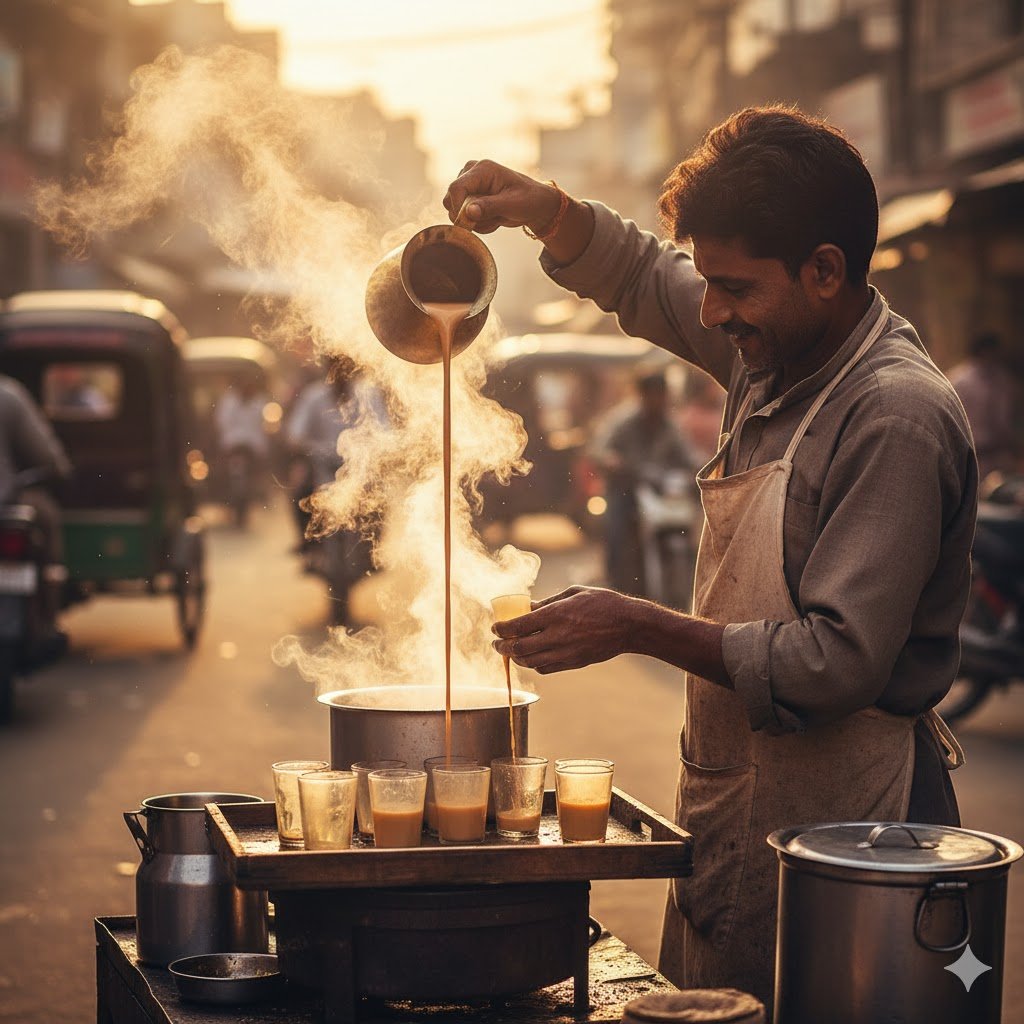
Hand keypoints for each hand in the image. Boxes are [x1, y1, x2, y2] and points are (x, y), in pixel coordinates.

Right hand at [443, 160, 561, 235]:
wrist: (535, 204)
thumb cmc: (528, 200)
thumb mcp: (513, 205)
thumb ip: (490, 207)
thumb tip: (467, 212)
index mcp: (482, 169)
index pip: (457, 188)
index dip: (458, 209)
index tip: (469, 224)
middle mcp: (471, 173)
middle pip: (450, 200)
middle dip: (469, 217)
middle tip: (492, 220)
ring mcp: (468, 184)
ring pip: (455, 211)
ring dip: (475, 222)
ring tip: (496, 218)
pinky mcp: (468, 196)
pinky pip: (461, 216)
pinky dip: (477, 223)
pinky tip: (493, 218)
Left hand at [491, 585, 636, 673]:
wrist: (628, 625)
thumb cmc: (603, 603)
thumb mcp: (573, 593)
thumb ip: (548, 602)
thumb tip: (527, 607)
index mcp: (556, 615)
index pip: (518, 626)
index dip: (501, 629)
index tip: (494, 628)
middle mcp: (558, 636)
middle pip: (519, 648)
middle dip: (502, 647)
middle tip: (496, 643)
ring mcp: (566, 652)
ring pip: (530, 662)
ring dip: (515, 658)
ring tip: (510, 651)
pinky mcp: (573, 663)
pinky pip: (545, 668)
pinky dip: (533, 664)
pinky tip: (531, 656)